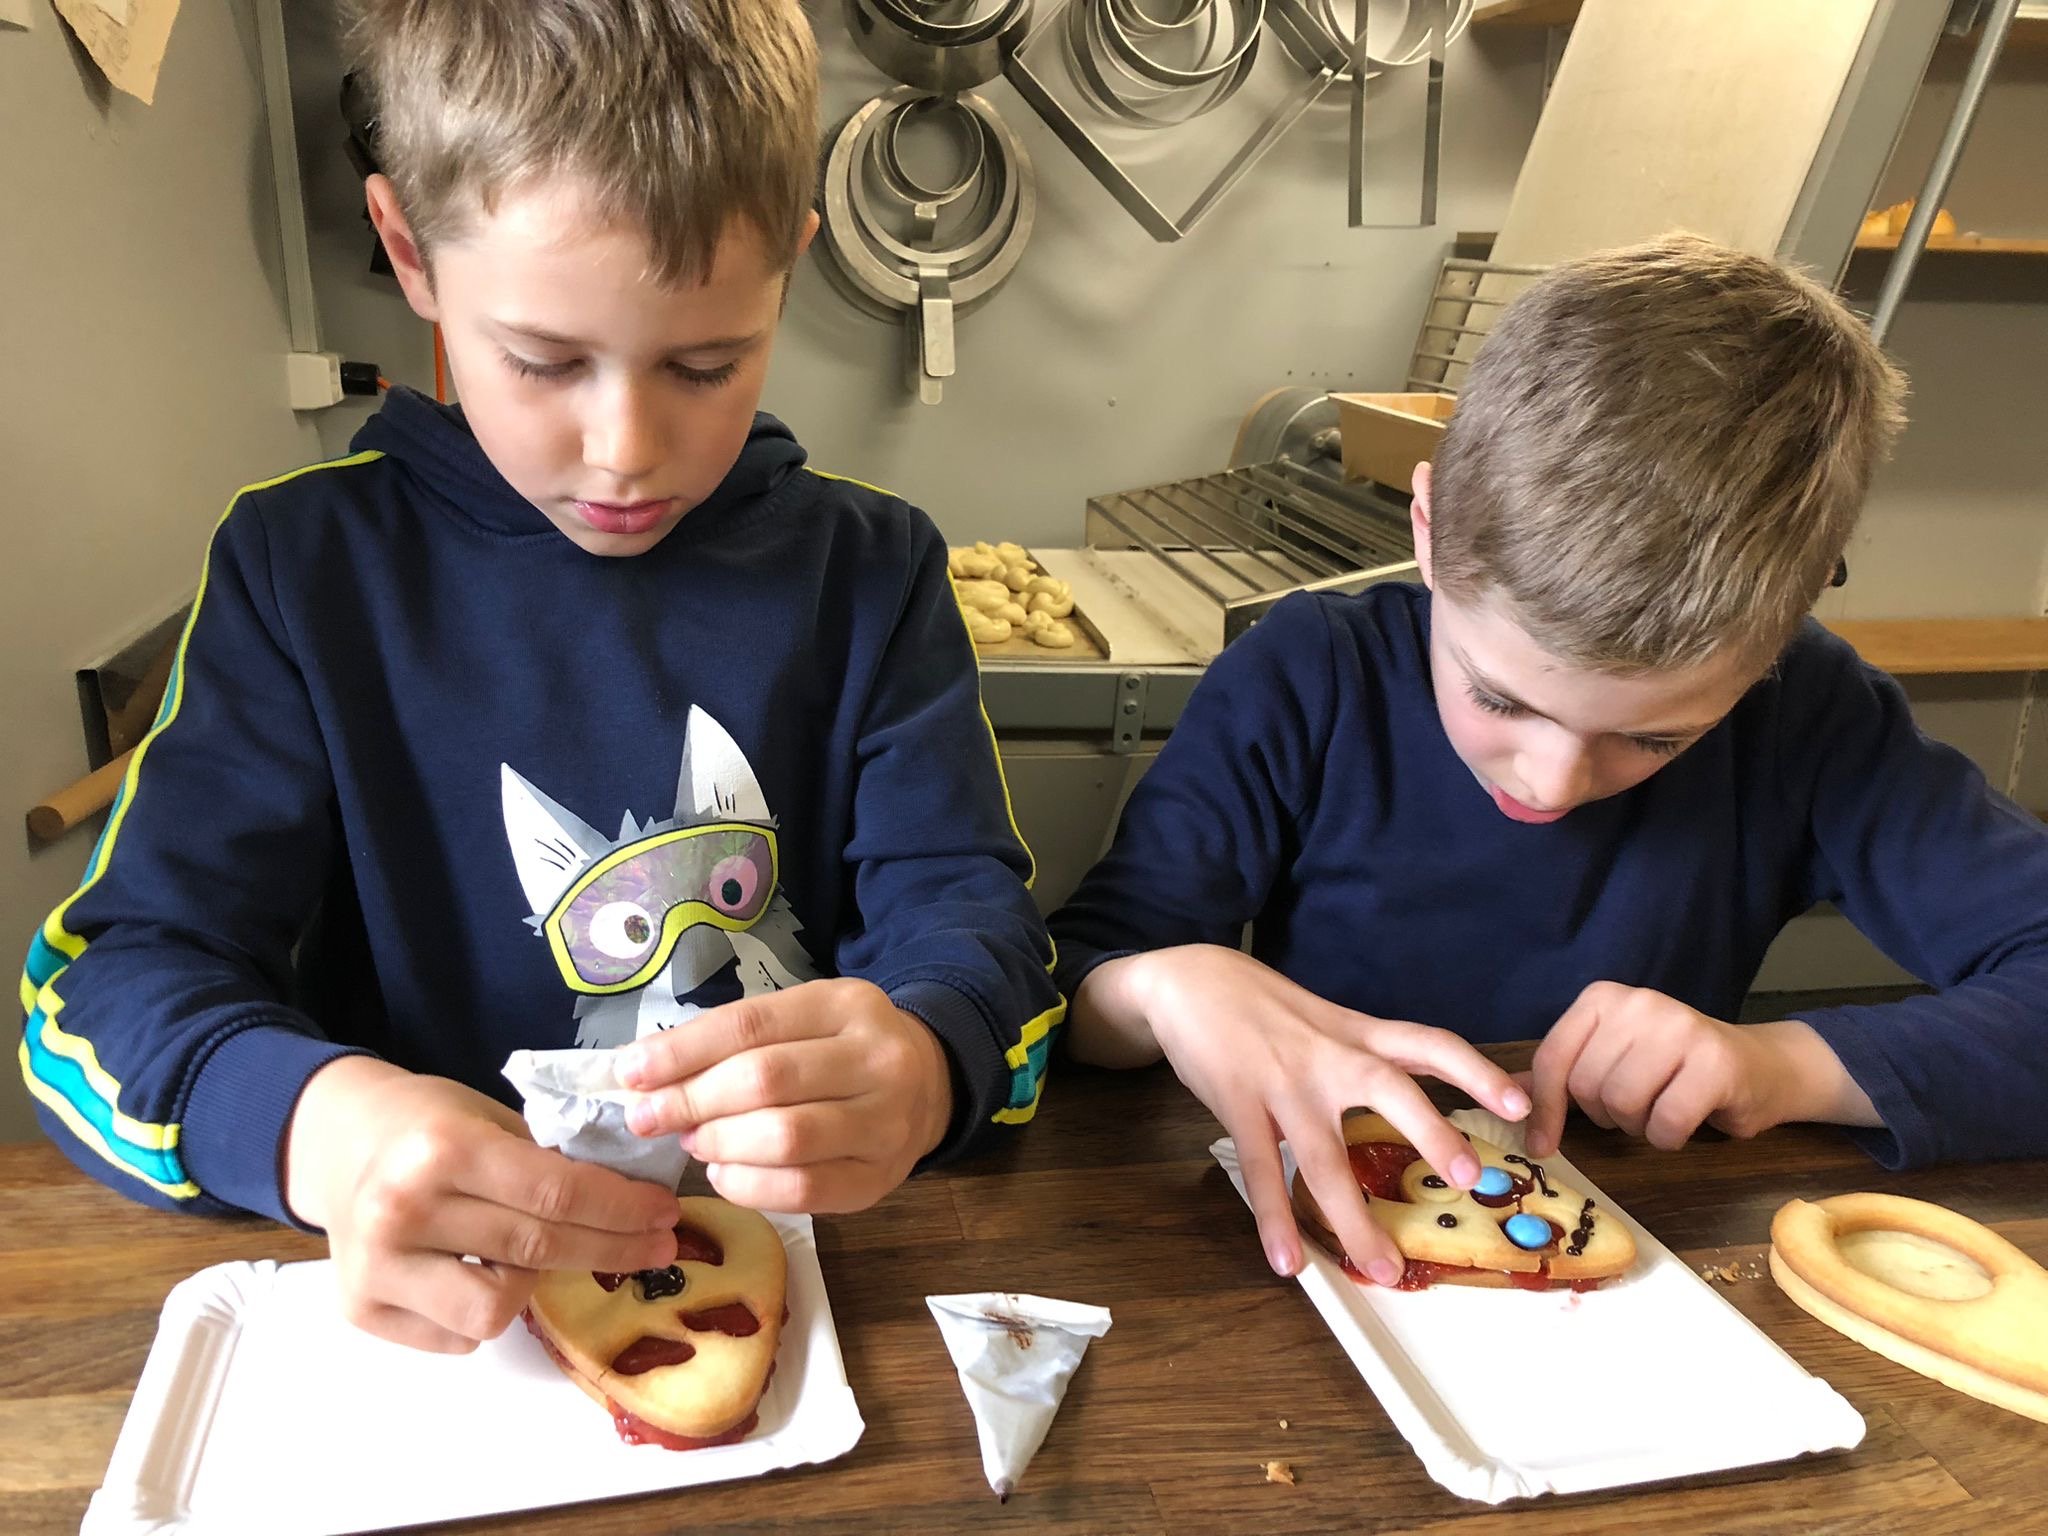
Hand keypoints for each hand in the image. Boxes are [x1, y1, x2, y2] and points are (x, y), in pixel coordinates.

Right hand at [284, 1057, 682, 1353]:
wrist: (335, 1143)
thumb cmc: (428, 1124)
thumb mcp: (489, 1118)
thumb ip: (547, 1160)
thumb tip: (634, 1203)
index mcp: (442, 1150)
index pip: (556, 1193)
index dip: (622, 1209)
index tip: (666, 1215)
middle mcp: (403, 1211)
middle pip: (538, 1249)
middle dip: (612, 1249)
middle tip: (656, 1246)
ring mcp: (377, 1268)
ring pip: (497, 1311)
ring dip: (532, 1284)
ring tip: (531, 1253)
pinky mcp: (362, 1310)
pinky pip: (458, 1337)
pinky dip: (483, 1313)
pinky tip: (478, 1273)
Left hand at [618, 978, 953, 1213]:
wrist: (929, 1085)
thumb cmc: (842, 1049)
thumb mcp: (801, 1019)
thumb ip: (734, 1041)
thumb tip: (645, 1075)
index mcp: (846, 1005)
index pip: (751, 1024)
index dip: (683, 1052)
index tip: (630, 1073)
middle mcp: (876, 1058)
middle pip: (764, 1080)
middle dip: (691, 1101)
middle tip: (649, 1118)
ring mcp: (885, 1123)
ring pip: (784, 1139)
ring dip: (718, 1144)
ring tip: (692, 1142)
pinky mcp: (879, 1180)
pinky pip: (801, 1191)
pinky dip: (746, 1185)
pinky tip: (723, 1173)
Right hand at [1089, 945, 1529, 1283]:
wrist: (1191, 981)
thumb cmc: (1265, 1009)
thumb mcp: (1328, 1021)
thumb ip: (1370, 1054)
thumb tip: (1423, 1095)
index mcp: (1357, 1035)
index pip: (1429, 1044)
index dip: (1477, 1071)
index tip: (1522, 1103)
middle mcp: (1329, 1057)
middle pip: (1390, 1089)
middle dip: (1430, 1131)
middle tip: (1470, 1178)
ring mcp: (1283, 1083)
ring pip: (1323, 1156)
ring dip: (1352, 1216)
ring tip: (1380, 1268)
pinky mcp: (1238, 1104)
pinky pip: (1260, 1170)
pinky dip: (1274, 1219)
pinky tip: (1287, 1261)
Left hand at [1522, 981, 1876, 1155]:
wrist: (1761, 1067)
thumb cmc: (1675, 1069)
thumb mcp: (1612, 1061)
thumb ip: (1561, 1076)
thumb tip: (1508, 1096)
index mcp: (1603, 999)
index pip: (1553, 1059)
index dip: (1544, 1109)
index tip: (1542, 1144)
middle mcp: (1639, 1003)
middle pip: (1586, 1088)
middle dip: (1605, 1115)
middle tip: (1636, 1109)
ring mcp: (1679, 1028)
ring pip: (1622, 1106)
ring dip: (1638, 1127)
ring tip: (1661, 1110)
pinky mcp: (1715, 1063)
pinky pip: (1665, 1123)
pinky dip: (1669, 1138)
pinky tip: (1685, 1121)